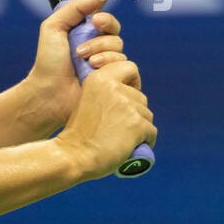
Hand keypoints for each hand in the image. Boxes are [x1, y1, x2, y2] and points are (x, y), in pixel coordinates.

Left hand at [23, 0, 129, 131]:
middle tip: (91, 32)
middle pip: (115, 30)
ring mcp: (105, 64)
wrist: (48, 93)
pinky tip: (94, 71)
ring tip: (84, 60)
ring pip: (120, 48)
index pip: (101, 14)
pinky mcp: (113, 80)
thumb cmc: (48, 62)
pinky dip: (111, 66)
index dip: (104, 7)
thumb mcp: (54, 28)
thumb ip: (74, 8)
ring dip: (102, 51)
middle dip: (104, 30)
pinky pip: (126, 66)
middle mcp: (97, 47)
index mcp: (83, 32)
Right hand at [56, 59, 156, 181]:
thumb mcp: (87, 101)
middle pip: (140, 97)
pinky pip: (151, 132)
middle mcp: (114, 87)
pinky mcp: (136, 124)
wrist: (72, 156)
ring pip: (147, 115)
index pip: (129, 67)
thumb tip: (131, 94)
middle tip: (115, 128)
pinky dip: (144, 141)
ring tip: (120, 139)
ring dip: (138, 128)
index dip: (132, 82)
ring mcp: (126, 105)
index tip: (124, 97)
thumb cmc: (78, 134)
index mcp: (98, 78)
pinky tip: (129, 148)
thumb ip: (106, 93)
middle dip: (133, 113)